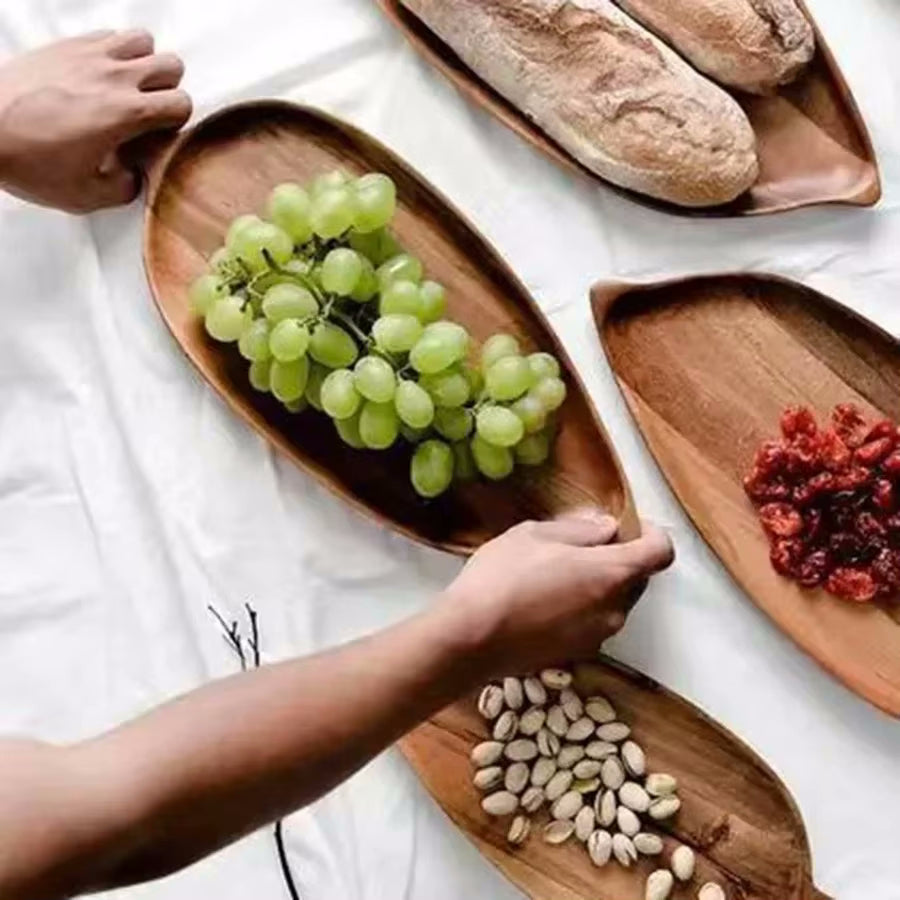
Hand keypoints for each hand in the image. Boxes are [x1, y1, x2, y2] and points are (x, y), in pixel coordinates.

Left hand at [0, 30, 190, 212]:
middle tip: (149, 110)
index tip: (159, 135)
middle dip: (167, 89)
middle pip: (171, 65)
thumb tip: (134, 177)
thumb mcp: (85, 196)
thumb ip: (124, 189)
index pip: (181, 103)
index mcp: (125, 113)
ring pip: (144, 41)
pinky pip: (109, 35)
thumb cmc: (28, 160)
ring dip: (144, 62)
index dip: (177, 122)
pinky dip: (115, 51)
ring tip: (129, 86)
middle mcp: (114, 76)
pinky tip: (101, 75)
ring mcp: (90, 55)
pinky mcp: (66, 45)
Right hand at [438, 510, 673, 676]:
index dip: (653, 534)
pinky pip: (593, 624)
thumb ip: (580, 530)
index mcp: (611, 573)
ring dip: (599, 586)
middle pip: (638, 579)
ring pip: (614, 603)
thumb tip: (606, 529)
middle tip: (584, 546)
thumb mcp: (535, 534)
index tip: (632, 526)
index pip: (661, 553)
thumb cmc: (501, 577)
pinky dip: (582, 609)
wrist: (470, 639)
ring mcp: (598, 637)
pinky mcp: (578, 655)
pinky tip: (545, 602)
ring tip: (557, 575)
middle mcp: (615, 609)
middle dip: (621, 559)